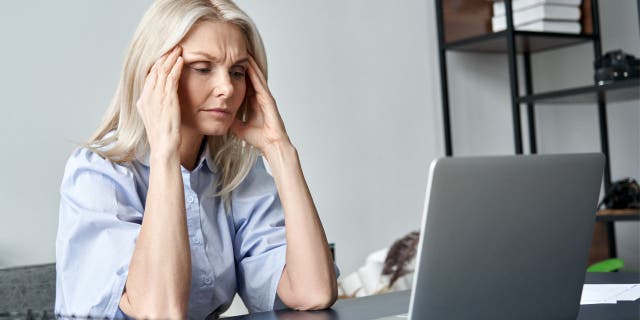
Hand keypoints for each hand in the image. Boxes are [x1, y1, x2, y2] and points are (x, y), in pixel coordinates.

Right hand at [136, 46, 183, 160]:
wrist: (163, 147)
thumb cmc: (163, 136)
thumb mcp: (157, 118)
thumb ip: (157, 106)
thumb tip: (163, 99)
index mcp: (143, 101)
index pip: (149, 77)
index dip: (157, 64)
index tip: (165, 56)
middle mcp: (147, 97)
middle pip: (154, 70)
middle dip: (164, 57)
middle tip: (172, 47)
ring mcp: (156, 98)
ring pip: (162, 71)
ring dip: (171, 59)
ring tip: (178, 49)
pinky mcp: (167, 100)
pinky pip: (171, 79)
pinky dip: (176, 68)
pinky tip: (181, 60)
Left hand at [230, 56, 290, 152]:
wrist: (271, 144)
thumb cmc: (259, 138)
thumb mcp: (239, 127)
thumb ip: (232, 120)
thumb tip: (220, 116)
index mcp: (253, 102)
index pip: (244, 83)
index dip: (237, 73)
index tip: (228, 62)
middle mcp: (259, 97)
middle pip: (250, 76)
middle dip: (244, 64)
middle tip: (235, 50)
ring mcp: (265, 97)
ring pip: (256, 76)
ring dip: (250, 63)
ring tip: (242, 50)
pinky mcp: (268, 99)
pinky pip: (260, 82)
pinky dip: (255, 72)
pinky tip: (249, 62)